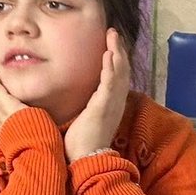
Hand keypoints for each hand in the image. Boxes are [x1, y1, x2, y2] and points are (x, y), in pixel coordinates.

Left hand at [64, 30, 129, 161]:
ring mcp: (111, 104)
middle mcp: (115, 102)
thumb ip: (84, 107)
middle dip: (119, 50)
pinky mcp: (104, 107)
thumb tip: (73, 98)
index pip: (116, 77)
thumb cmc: (81, 143)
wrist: (85, 161)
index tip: (111, 44)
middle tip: (114, 33)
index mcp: (109, 105)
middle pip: (122, 71)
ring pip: (119, 73)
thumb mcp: (85, 120)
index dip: (116, 59)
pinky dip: (111, 68)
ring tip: (114, 36)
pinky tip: (109, 54)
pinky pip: (111, 83)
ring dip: (117, 53)